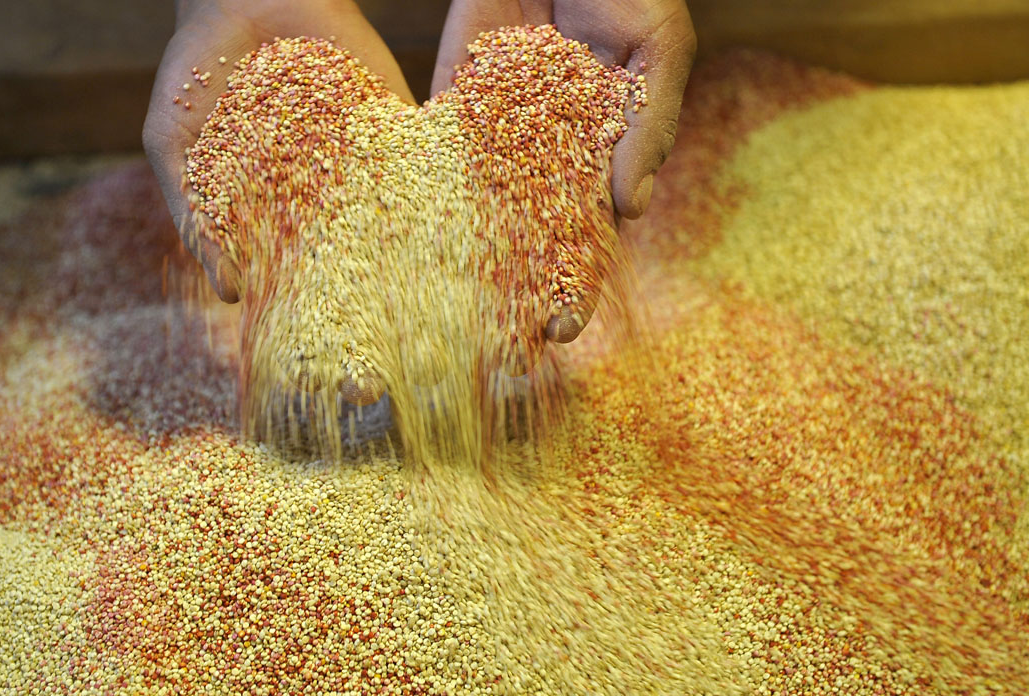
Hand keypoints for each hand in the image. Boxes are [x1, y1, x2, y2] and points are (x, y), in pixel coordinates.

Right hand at [143, 0, 414, 302]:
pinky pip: (411, 156)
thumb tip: (227, 294)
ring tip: (408, 289)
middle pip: (342, 242)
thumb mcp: (173, 142)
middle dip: (355, 278)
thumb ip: (193, 212)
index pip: (287, 257)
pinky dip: (427, 186)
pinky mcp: (386, 117)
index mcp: (269, 198)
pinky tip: (439, 224)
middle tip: (366, 322)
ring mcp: (354, 150)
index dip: (299, 291)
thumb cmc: (193, 68)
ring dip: (399, 247)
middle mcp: (317, 181)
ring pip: (382, 209)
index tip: (311, 330)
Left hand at [431, 0, 694, 343]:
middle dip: (513, 296)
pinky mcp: (452, 110)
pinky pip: (434, 164)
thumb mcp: (658, 46)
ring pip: (479, 217)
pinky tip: (400, 254)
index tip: (559, 330)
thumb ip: (650, 122)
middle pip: (529, 243)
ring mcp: (497, 138)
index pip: (589, 236)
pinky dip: (418, 208)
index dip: (576, 284)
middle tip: (493, 351)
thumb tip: (635, 210)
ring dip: (463, 271)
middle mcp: (548, 159)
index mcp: (603, 157)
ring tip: (442, 326)